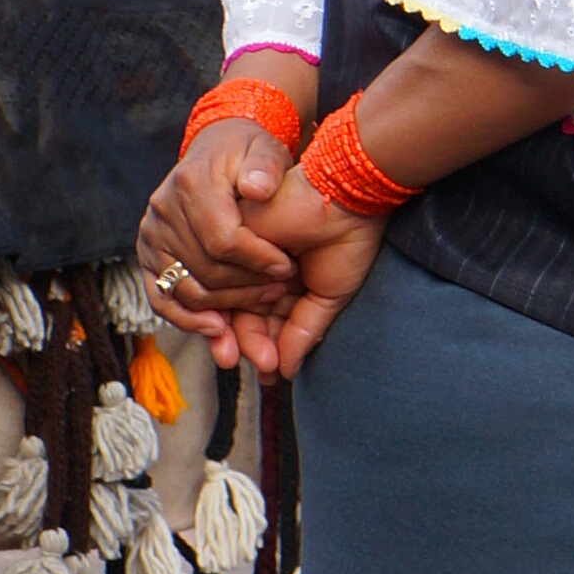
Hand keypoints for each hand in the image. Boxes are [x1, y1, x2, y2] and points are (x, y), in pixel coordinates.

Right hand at [139, 120, 297, 365]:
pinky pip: (160, 298)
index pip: (223, 239)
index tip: (287, 268)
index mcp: (190, 183)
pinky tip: (216, 330)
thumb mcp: (264, 149)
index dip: (257, 261)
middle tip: (279, 291)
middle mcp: (162, 210)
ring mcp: (150, 235)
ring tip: (258, 309)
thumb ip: (266, 166)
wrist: (215, 151)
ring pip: (185, 290)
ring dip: (224, 308)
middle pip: (205, 269)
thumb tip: (258, 188)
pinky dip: (186, 319)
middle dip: (247, 288)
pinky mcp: (147, 255)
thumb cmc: (246, 154)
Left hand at [238, 171, 387, 377]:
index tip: (273, 374)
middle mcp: (258, 272)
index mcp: (282, 284)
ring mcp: (244, 256)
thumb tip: (285, 371)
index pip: (264, 324)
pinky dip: (242, 301)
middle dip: (253, 346)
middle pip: (244, 319)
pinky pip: (226, 280)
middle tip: (267, 367)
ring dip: (246, 332)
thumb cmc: (347, 242)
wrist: (346, 199)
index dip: (266, 349)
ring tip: (264, 355)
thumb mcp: (328, 297)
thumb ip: (303, 332)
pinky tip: (261, 312)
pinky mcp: (232, 238)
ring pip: (232, 304)